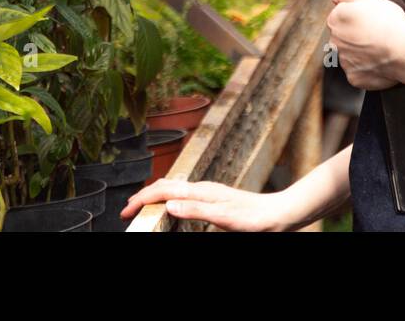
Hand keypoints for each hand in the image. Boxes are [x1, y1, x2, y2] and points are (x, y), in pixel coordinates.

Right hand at [120, 177, 302, 231]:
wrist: (278, 213)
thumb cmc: (254, 218)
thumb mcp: (223, 217)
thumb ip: (196, 210)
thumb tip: (168, 205)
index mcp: (201, 191)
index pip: (163, 191)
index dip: (141, 199)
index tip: (125, 211)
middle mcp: (203, 188)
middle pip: (165, 185)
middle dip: (144, 195)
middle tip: (128, 209)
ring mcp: (209, 192)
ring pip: (174, 188)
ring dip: (156, 195)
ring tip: (144, 206)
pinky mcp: (215, 198)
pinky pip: (184, 194)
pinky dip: (169, 198)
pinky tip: (173, 206)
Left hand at [327, 0, 404, 89]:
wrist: (403, 49)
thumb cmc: (390, 23)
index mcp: (336, 19)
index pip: (338, 18)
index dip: (355, 18)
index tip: (367, 21)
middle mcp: (335, 40)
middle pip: (342, 37)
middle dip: (355, 36)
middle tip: (374, 34)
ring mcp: (343, 60)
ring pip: (349, 55)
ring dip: (360, 53)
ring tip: (378, 48)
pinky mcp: (353, 76)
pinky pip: (357, 72)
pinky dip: (366, 69)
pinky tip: (378, 61)